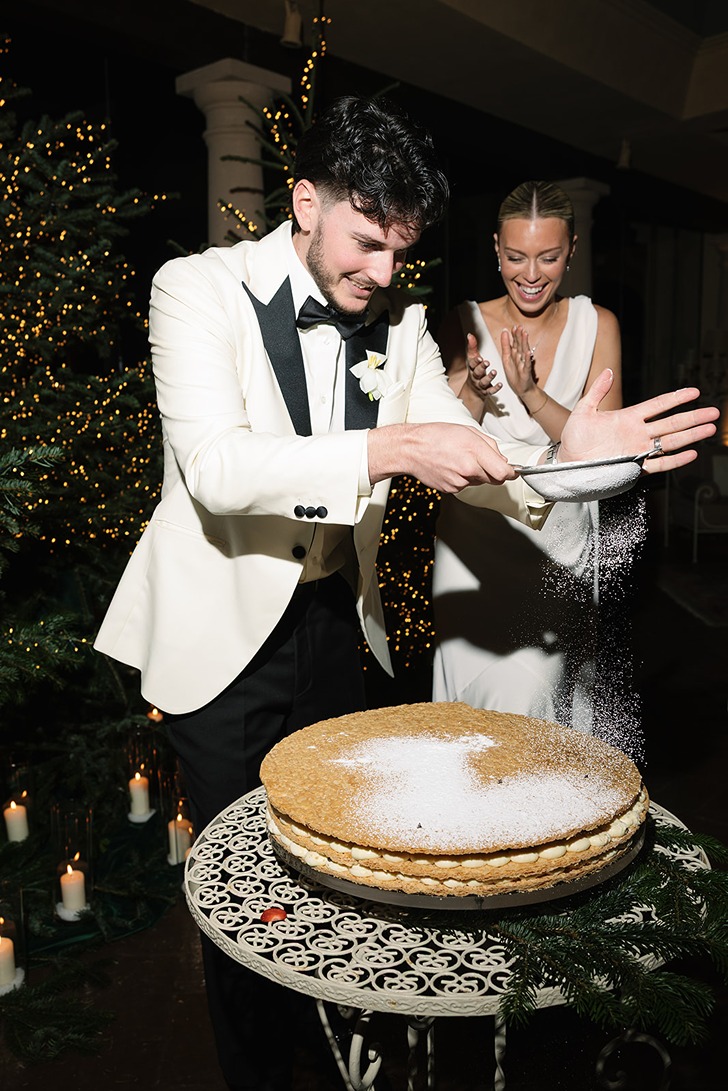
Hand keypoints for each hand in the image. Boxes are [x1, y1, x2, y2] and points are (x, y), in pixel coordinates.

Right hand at [368, 422, 516, 491]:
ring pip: (479, 482)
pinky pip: (465, 485)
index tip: (513, 471)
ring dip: (476, 473)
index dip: (511, 473)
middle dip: (492, 471)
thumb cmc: (438, 436)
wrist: (411, 448)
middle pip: (493, 479)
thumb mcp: (468, 431)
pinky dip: (463, 478)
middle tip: (479, 458)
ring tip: (459, 459)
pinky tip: (451, 466)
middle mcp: (468, 469)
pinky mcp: (451, 489)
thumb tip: (503, 460)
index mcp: (474, 451)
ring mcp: (459, 482)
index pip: (503, 472)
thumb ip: (490, 445)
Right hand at [464, 333, 501, 399]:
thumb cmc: (475, 372)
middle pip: (477, 372)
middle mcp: (476, 376)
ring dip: (489, 377)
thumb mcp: (473, 360)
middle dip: (481, 367)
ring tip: (494, 372)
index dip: (475, 361)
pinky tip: (500, 385)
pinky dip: (495, 388)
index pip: (472, 364)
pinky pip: (490, 391)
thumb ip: (472, 348)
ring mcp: (481, 385)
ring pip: (484, 382)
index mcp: (473, 368)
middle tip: (487, 362)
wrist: (473, 391)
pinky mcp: (486, 392)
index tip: (479, 357)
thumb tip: (470, 335)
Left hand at [499, 326, 537, 401]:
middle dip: (520, 336)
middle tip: (520, 326)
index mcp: (515, 354)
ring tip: (525, 334)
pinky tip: (527, 352)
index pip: (515, 342)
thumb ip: (505, 345)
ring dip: (524, 343)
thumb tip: (504, 331)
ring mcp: (524, 364)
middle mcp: (520, 357)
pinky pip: (527, 364)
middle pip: (520, 345)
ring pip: (524, 352)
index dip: (514, 335)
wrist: (521, 389)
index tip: (514, 326)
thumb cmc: (515, 374)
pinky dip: (527, 358)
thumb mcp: (507, 358)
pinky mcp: (526, 372)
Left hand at [559, 369, 718, 471]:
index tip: (694, 392)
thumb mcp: (584, 410)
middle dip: (693, 418)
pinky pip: (658, 464)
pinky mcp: (634, 466)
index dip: (676, 398)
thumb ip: (597, 391)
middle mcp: (637, 433)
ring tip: (709, 429)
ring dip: (690, 436)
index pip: (658, 405)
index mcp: (628, 418)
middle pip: (671, 423)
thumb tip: (608, 371)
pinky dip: (675, 460)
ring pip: (670, 441)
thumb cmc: (574, 438)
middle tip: (713, 413)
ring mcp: (637, 450)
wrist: (566, 462)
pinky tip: (691, 454)